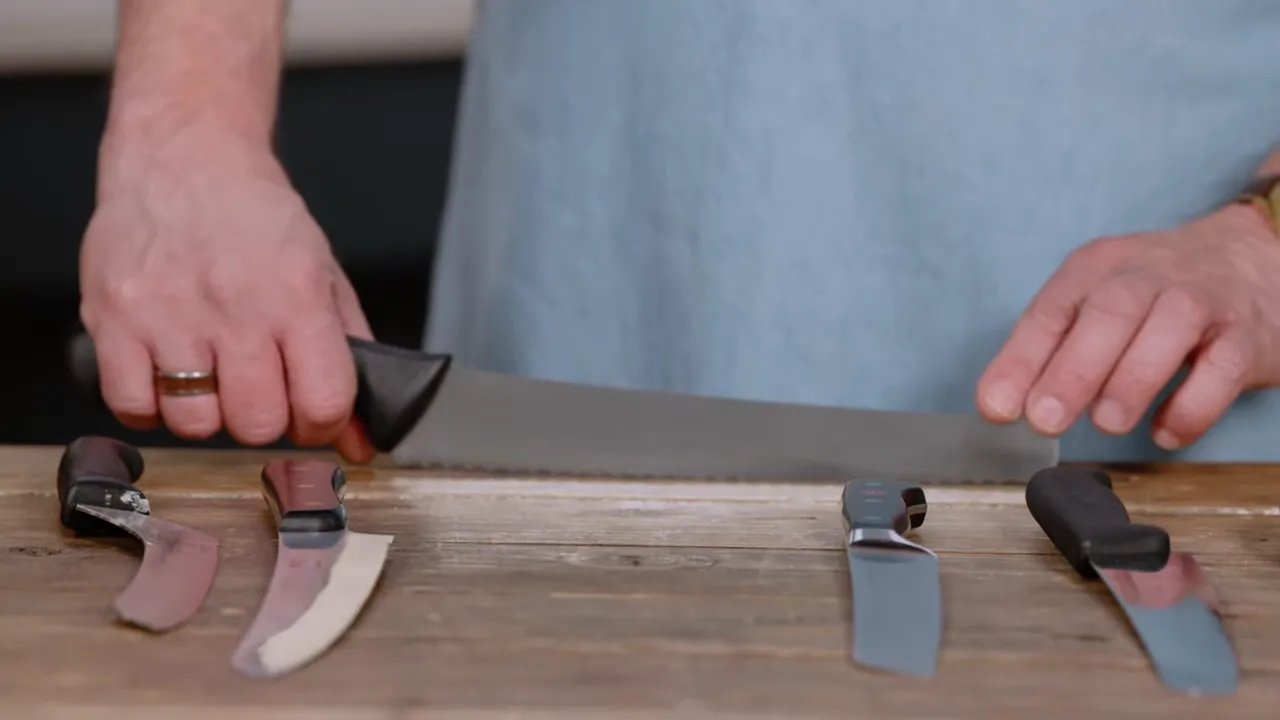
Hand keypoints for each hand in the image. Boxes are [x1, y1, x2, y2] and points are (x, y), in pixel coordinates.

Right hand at [79, 129, 375, 462]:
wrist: (184, 156)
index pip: (324, 402)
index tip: (313, 415)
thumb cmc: (257, 218)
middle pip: (257, 423)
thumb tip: (362, 440)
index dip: (324, 425)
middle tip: (260, 390)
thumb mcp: (325, 276)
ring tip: (211, 375)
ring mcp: (168, 314)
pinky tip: (166, 375)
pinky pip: (131, 405)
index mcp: (297, 295)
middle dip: (266, 420)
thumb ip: (350, 360)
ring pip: (195, 423)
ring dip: (208, 413)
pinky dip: (151, 406)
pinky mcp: (114, 318)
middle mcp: (235, 307)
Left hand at [976, 203, 1279, 449]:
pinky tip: (1165, 431)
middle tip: (1045, 420)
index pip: (1052, 311)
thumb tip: (1001, 404)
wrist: (1255, 258)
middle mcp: (1149, 274)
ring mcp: (1203, 300)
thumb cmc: (1156, 292)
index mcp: (1097, 268)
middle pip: (1110, 311)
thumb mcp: (1097, 302)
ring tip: (1106, 422)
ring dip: (1131, 382)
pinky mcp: (1247, 335)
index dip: (1021, 360)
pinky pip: (1223, 368)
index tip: (997, 407)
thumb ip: (1050, 350)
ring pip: (1168, 328)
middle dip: (1073, 369)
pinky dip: (1192, 406)